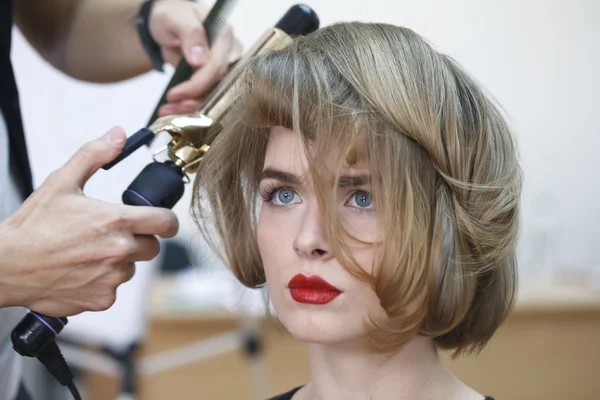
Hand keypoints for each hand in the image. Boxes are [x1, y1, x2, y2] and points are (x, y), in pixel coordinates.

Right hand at [0, 127, 178, 316]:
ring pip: (131, 268)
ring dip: (118, 261)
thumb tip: (117, 135)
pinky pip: (113, 288)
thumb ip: (94, 155)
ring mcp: (112, 277)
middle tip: (111, 235)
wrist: (7, 265)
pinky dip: (102, 282)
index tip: (162, 222)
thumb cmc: (33, 225)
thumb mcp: (62, 181)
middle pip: (152, 247)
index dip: (167, 221)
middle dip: (139, 240)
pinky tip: (80, 271)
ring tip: (88, 253)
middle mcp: (120, 250)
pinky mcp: (102, 299)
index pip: (166, 222)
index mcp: (116, 221)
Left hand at [148, 0, 242, 115]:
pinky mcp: (213, 81)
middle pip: (219, 86)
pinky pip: (206, 98)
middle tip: (171, 108)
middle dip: (194, 101)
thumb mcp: (176, 18)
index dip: (198, 83)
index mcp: (224, 37)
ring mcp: (222, 70)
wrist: (166, 25)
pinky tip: (172, 110)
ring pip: (214, 96)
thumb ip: (190, 34)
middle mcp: (229, 55)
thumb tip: (200, 60)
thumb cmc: (172, 16)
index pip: (218, 66)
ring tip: (167, 111)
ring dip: (190, 108)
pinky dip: (188, 107)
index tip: (175, 94)